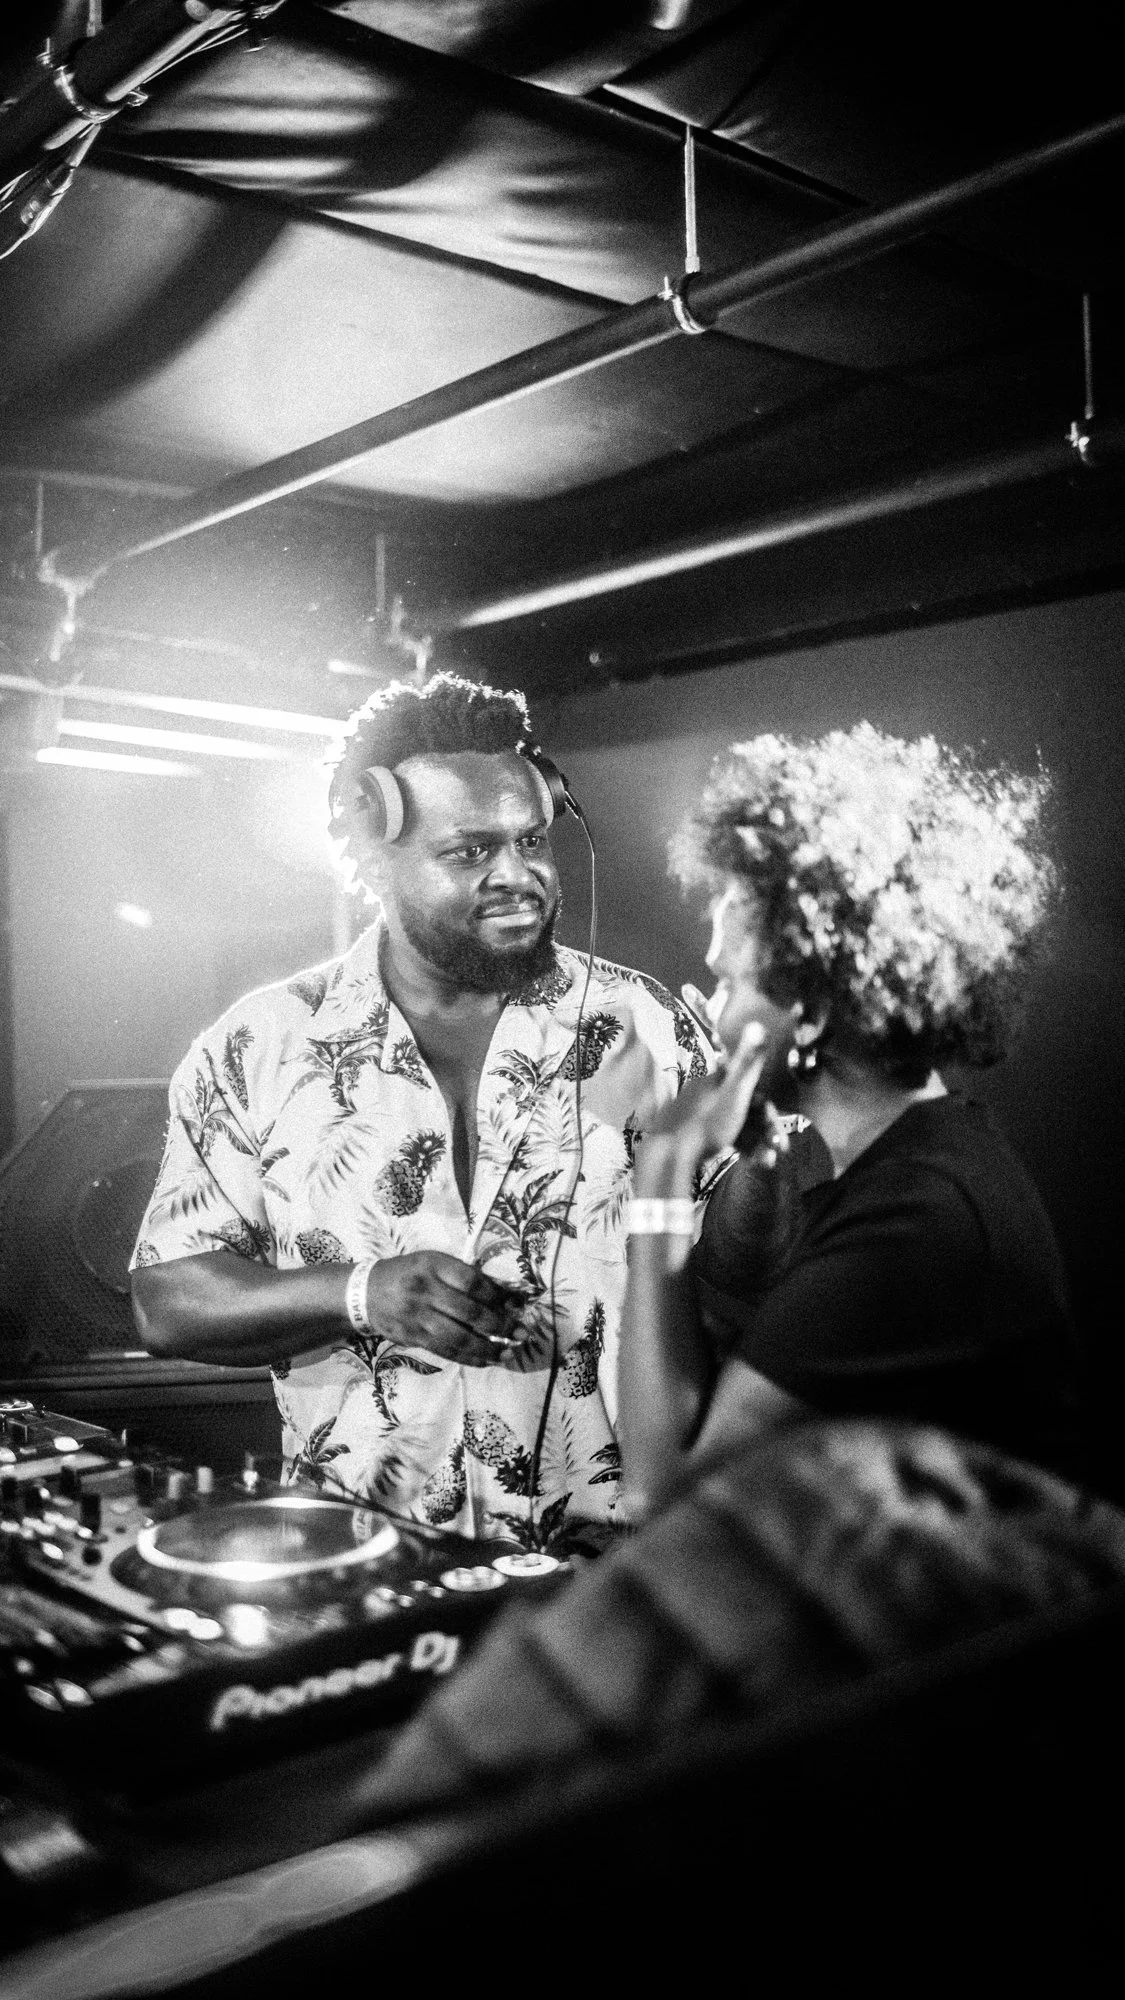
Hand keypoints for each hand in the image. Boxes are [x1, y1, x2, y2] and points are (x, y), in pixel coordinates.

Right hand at [364, 1252, 519, 1366]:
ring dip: (488, 1348)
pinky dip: (469, 1358)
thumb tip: (506, 1294)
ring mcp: (417, 1316)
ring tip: (509, 1353)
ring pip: (459, 1337)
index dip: (499, 1295)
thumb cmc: (409, 1274)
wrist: (365, 1293)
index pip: (472, 1282)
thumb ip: (465, 1276)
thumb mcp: (434, 1263)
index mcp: (433, 1265)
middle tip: (522, 1333)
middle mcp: (425, 1290)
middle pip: (469, 1312)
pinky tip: (487, 1360)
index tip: (519, 1304)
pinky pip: (446, 1351)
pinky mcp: (413, 1337)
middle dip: (500, 1325)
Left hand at [638, 1025, 775, 1181]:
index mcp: (716, 1079)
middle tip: (779, 1148)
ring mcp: (698, 1114)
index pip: (751, 1084)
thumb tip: (758, 1023)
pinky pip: (723, 1137)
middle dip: (766, 1128)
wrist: (669, 1157)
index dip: (768, 1103)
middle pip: (745, 1107)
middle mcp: (706, 1092)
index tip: (780, 1121)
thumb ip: (748, 1061)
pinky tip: (751, 1160)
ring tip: (768, 1161)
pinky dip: (740, 1146)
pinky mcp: (692, 1134)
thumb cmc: (707, 1123)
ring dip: (757, 1142)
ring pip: (737, 1125)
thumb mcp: (733, 1092)